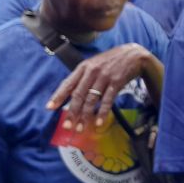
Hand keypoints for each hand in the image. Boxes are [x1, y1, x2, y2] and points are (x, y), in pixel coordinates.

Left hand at [46, 43, 162, 130]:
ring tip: (80, 128)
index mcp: (83, 67)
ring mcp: (104, 77)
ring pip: (91, 99)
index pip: (68, 83)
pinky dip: (102, 112)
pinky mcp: (116, 82)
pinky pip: (107, 100)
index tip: (50, 108)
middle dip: (71, 112)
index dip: (58, 96)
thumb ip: (83, 78)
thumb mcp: (94, 64)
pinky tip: (98, 122)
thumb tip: (71, 97)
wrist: (133, 55)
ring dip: (85, 115)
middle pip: (78, 94)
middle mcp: (92, 71)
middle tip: (67, 126)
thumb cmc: (110, 61)